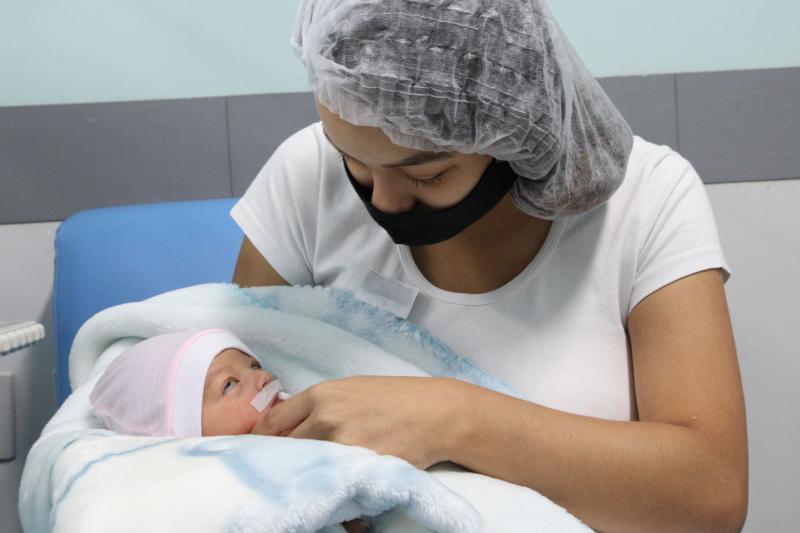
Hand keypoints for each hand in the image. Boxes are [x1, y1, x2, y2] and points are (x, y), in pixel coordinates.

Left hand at [250, 376, 467, 468]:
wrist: (437, 412)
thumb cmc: (397, 398)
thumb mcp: (353, 390)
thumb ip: (320, 406)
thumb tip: (290, 426)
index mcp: (322, 395)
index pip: (271, 422)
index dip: (260, 440)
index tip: (255, 451)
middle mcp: (326, 418)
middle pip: (282, 448)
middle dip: (278, 460)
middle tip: (276, 471)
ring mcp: (342, 445)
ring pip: (304, 467)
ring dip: (303, 475)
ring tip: (308, 479)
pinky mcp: (359, 467)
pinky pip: (331, 482)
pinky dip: (329, 487)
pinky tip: (332, 488)